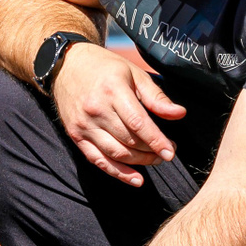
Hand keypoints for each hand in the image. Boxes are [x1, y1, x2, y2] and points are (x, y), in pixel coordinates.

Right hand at [50, 43, 186, 186]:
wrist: (65, 65)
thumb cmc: (104, 67)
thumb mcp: (134, 74)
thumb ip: (156, 97)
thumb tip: (180, 114)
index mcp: (112, 91)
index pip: (138, 123)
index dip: (157, 140)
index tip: (172, 152)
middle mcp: (96, 110)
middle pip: (129, 140)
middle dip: (152, 151)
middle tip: (168, 153)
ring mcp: (83, 125)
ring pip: (116, 153)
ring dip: (139, 162)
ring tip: (155, 160)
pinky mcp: (75, 136)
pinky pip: (98, 160)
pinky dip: (118, 173)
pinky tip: (136, 179)